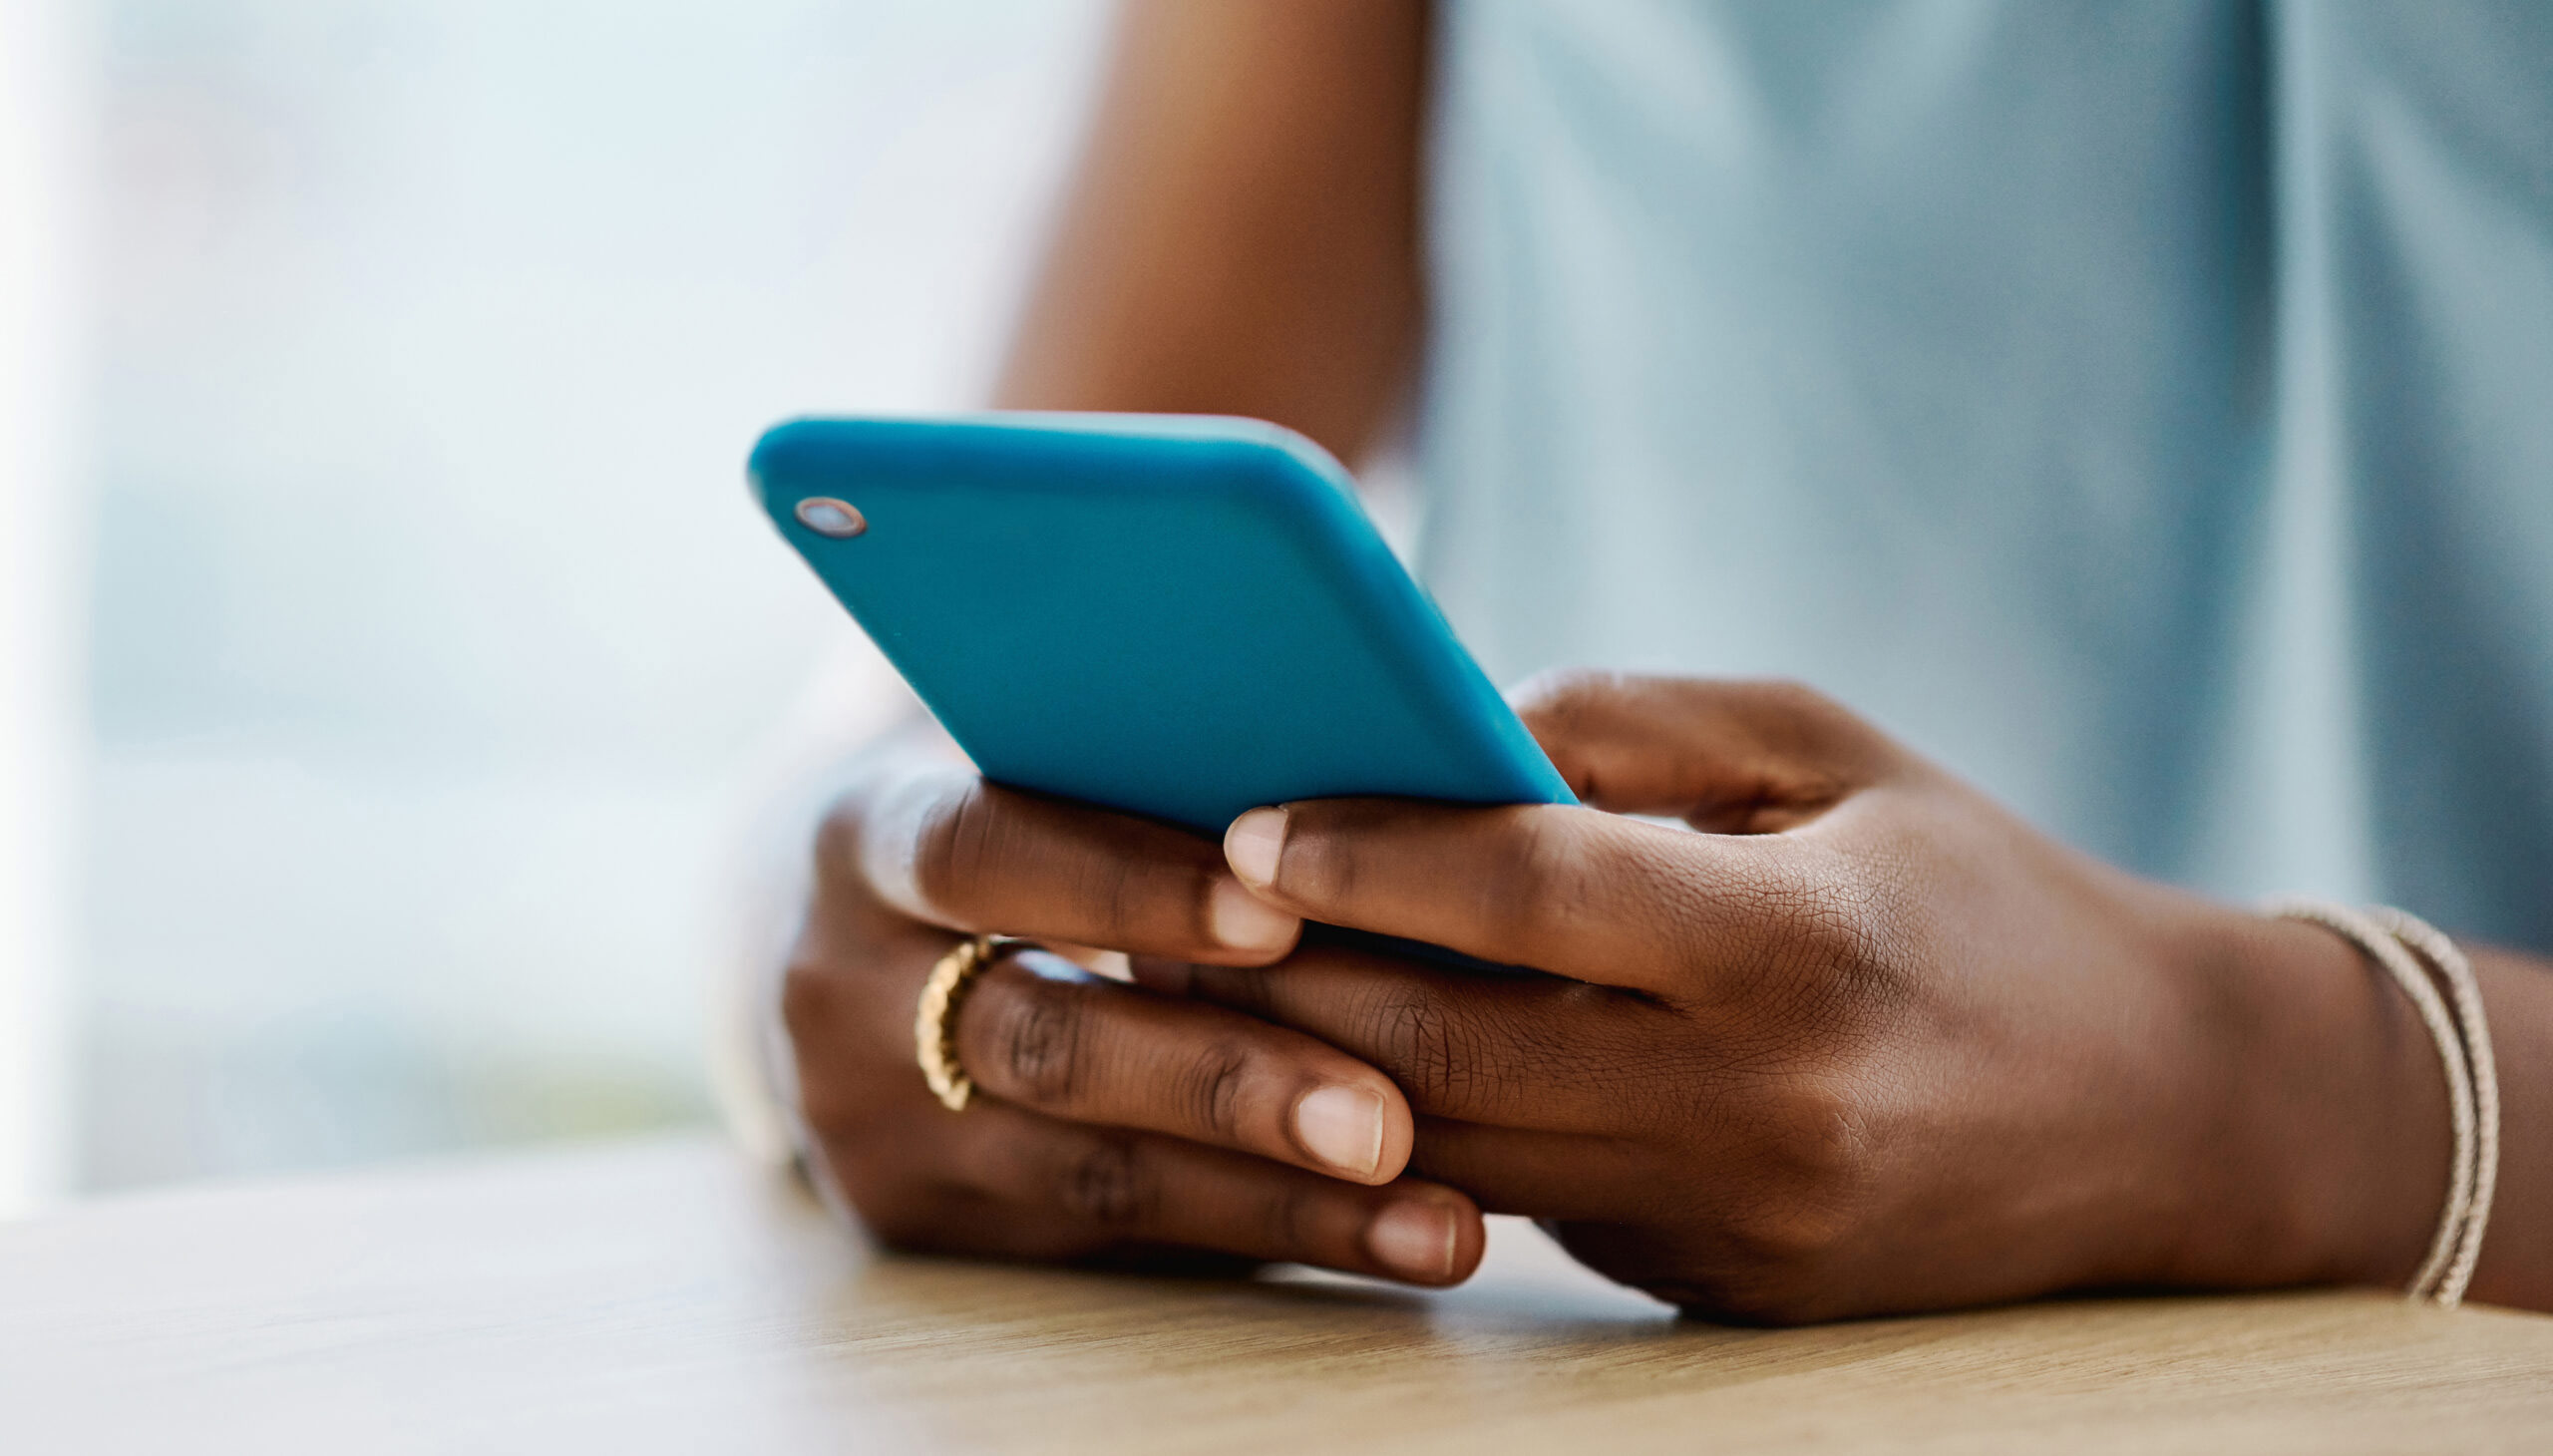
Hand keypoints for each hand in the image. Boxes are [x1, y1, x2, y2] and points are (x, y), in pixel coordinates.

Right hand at [774, 731, 1487, 1284]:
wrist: (859, 946)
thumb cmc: (1023, 820)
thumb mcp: (1032, 767)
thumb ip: (1157, 770)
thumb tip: (1399, 781)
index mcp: (864, 838)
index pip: (984, 852)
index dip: (1128, 884)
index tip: (1281, 912)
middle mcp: (842, 992)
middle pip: (1044, 1043)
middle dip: (1227, 1084)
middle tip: (1384, 1119)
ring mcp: (877, 1129)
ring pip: (1095, 1175)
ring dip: (1283, 1201)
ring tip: (1437, 1222)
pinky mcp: (930, 1229)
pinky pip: (1122, 1241)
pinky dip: (1270, 1237)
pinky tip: (1392, 1239)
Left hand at [1152, 673, 2458, 1321]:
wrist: (2165, 1112)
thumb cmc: (1974, 889)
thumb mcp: (1834, 754)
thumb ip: (1634, 729)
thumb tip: (1442, 731)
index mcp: (1798, 947)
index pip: (1530, 898)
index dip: (1368, 855)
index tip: (1243, 819)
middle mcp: (1764, 1107)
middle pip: (1451, 1050)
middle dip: (1282, 984)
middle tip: (1161, 917)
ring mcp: (1739, 1224)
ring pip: (1463, 1151)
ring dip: (1317, 1076)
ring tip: (1208, 993)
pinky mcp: (1721, 1288)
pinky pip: (1533, 1203)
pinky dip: (1430, 1134)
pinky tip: (1346, 1064)